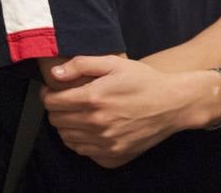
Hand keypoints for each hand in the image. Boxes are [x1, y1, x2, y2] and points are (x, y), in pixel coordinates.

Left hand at [41, 56, 201, 168]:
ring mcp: (106, 143)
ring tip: (77, 114)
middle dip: (56, 109)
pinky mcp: (115, 156)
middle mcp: (97, 124)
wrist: (173, 104)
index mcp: (94, 99)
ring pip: (67, 139)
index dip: (47, 94)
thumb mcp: (112, 63)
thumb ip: (81, 65)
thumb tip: (55, 73)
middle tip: (66, 101)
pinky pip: (85, 153)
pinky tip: (91, 129)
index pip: (52, 103)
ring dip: (67, 126)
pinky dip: (82, 142)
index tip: (52, 90)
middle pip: (56, 121)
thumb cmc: (143, 80)